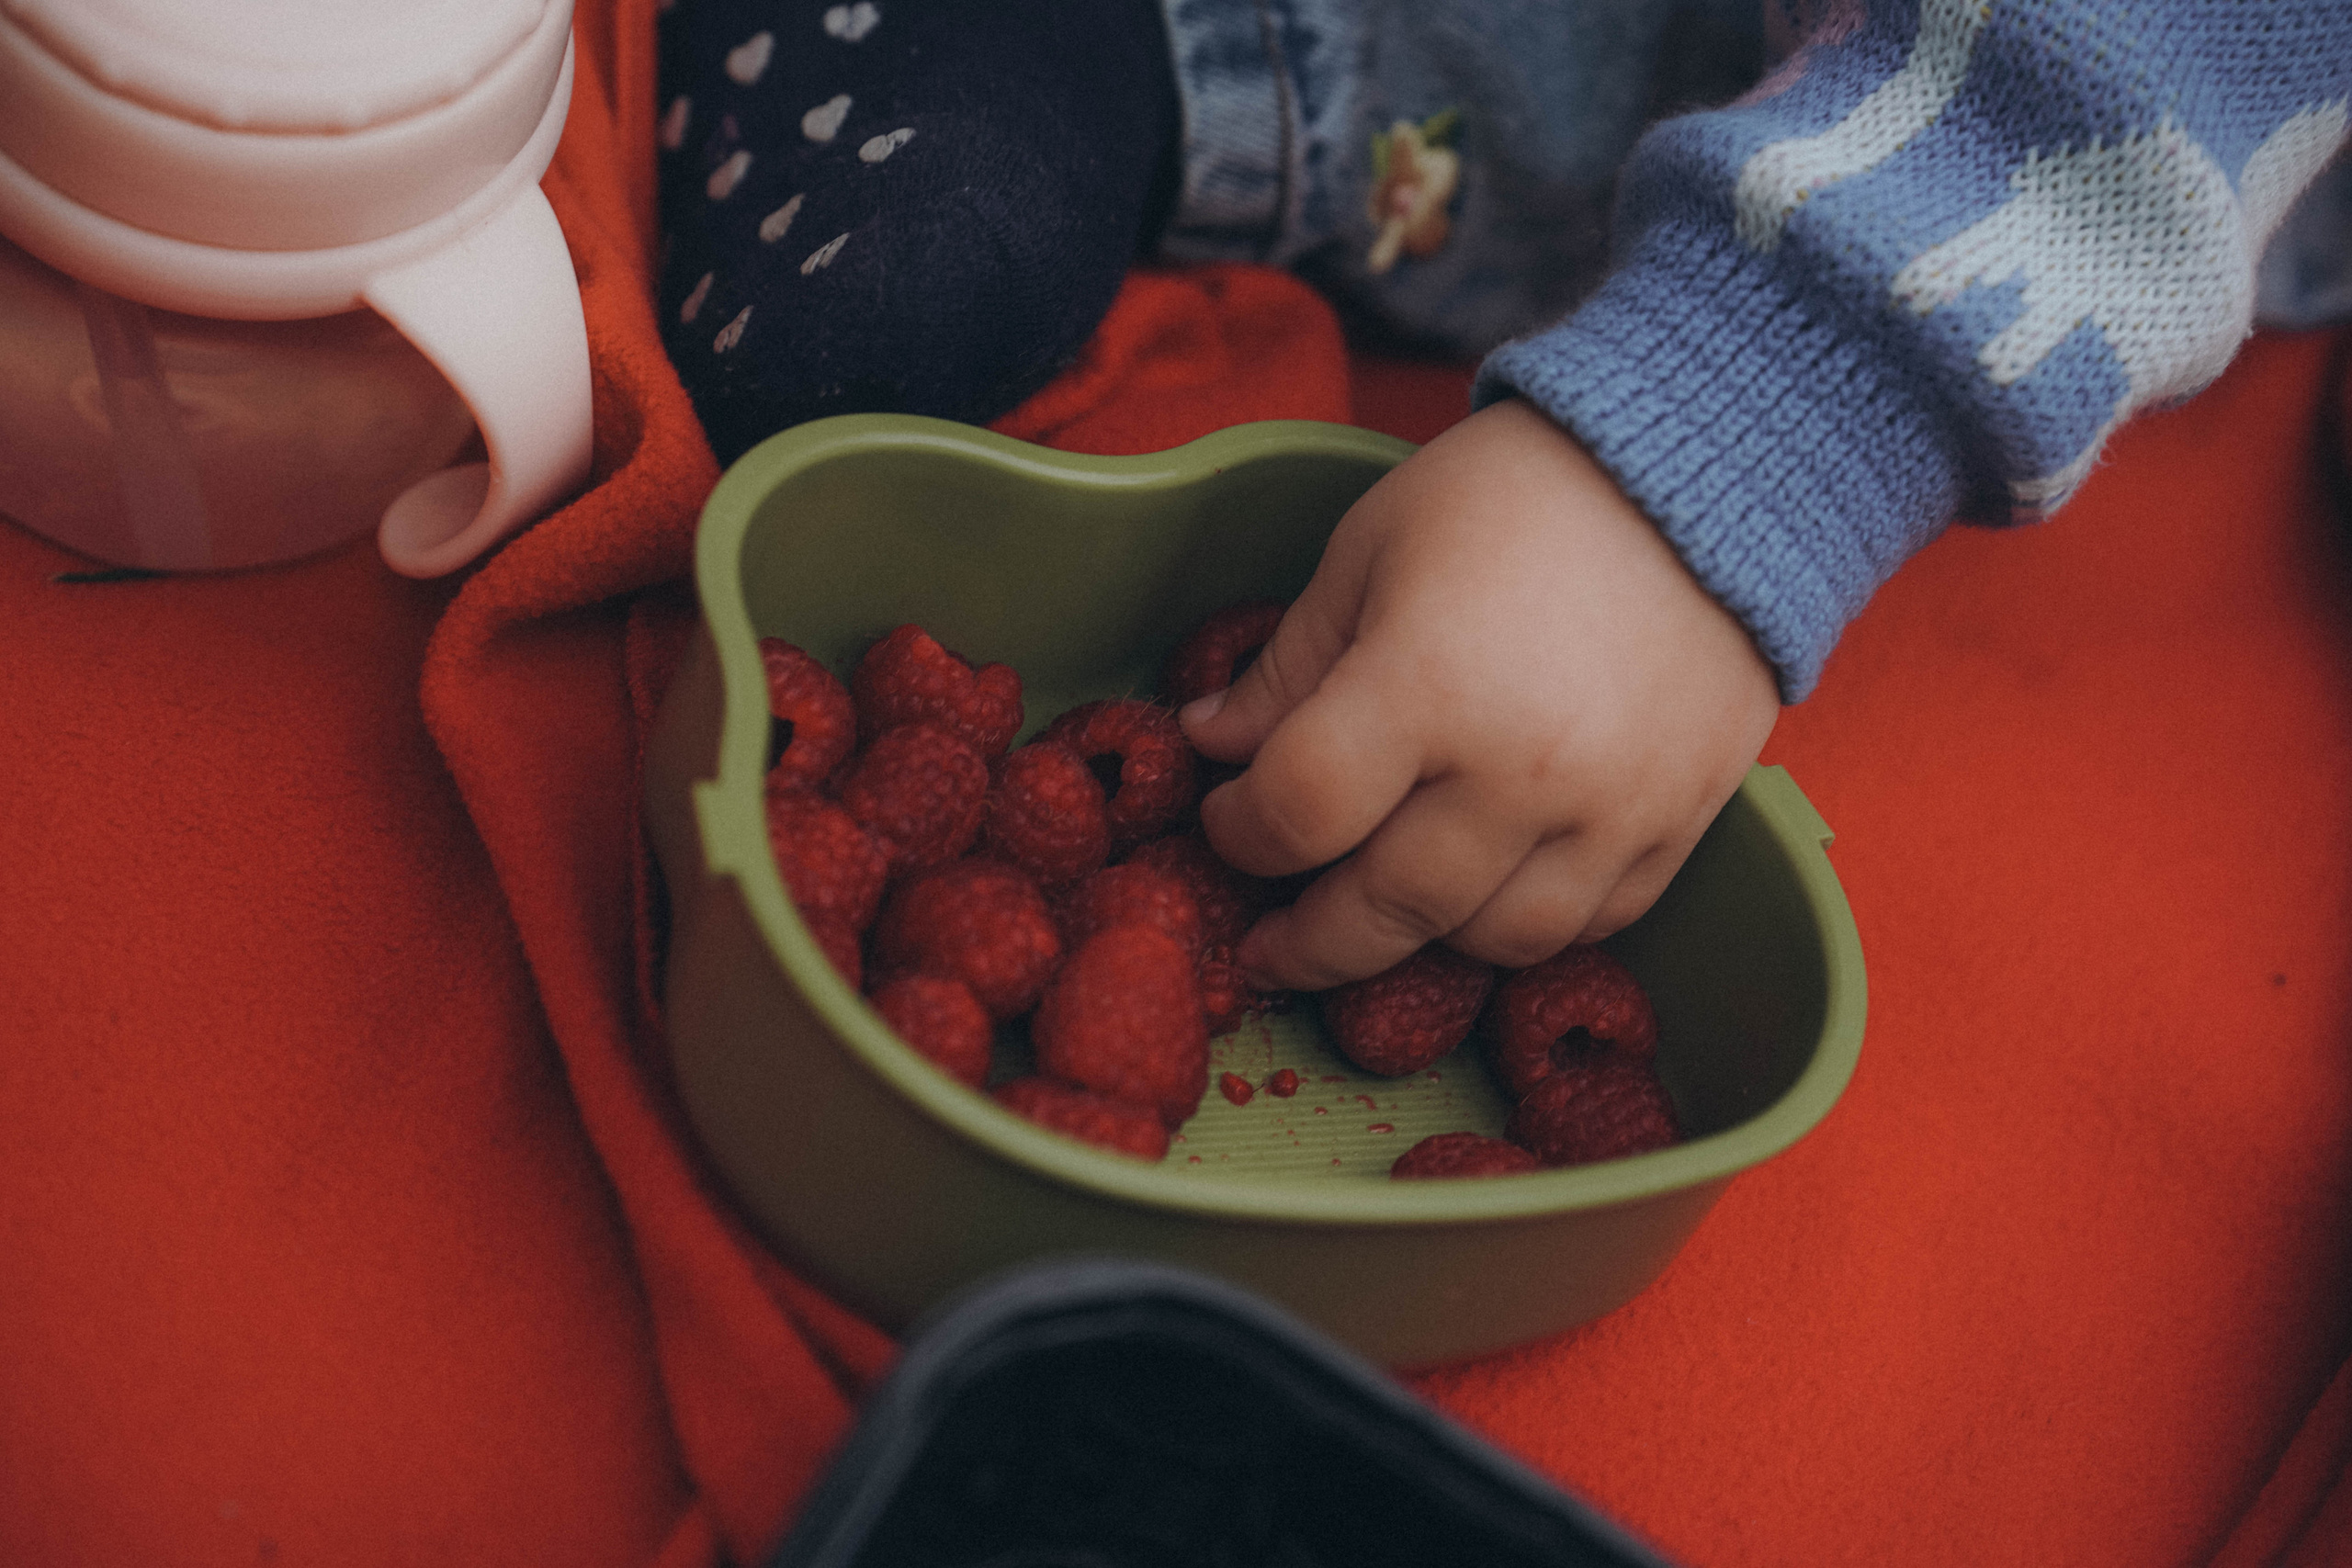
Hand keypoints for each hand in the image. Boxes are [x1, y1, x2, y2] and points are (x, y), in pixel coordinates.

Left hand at [1181, 398, 1779, 990]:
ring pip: (1491, 941)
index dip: (1240, 832)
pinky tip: (1481, 893)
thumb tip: (1215, 743)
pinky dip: (1524, 926)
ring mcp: (1612, 809)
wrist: (1702, 471)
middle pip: (1387, 910)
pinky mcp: (1680, 822)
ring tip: (1381, 910)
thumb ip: (1289, 663)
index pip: (1299, 812)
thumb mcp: (1371, 549)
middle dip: (1309, 938)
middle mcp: (1522, 769)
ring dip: (1419, 938)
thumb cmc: (1516, 494)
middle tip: (1272, 941)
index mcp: (1428, 684)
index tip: (1229, 818)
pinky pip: (1591, 924)